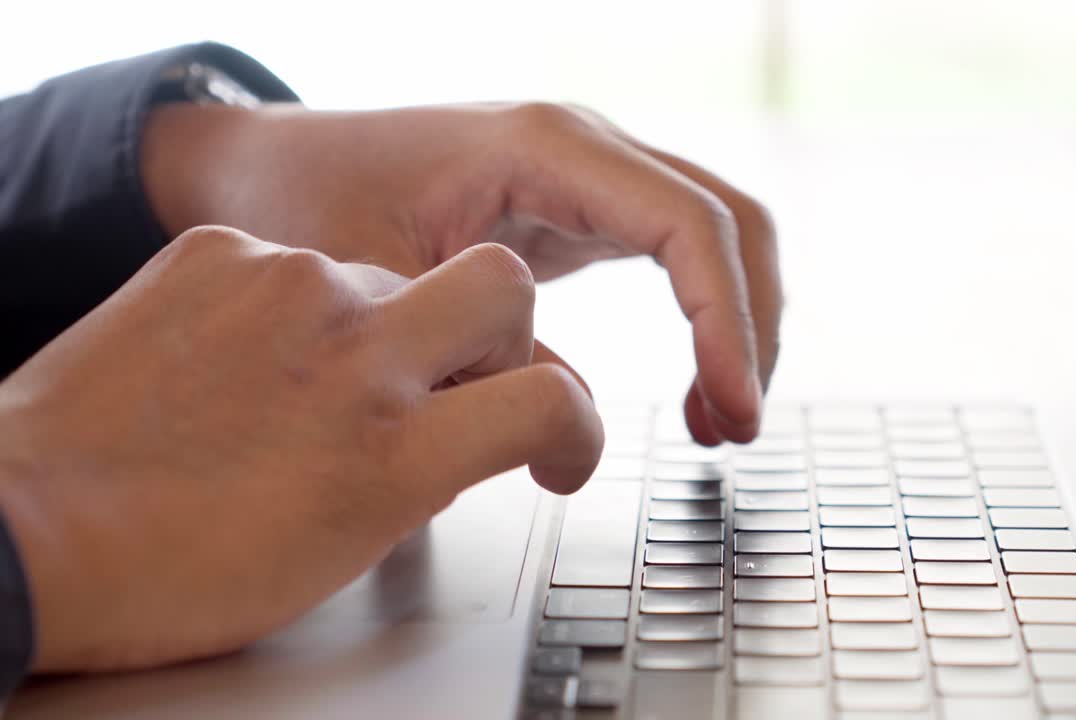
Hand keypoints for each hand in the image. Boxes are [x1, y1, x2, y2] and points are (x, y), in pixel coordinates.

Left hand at [0, 227, 601, 671]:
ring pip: (394, 276)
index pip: (551, 399)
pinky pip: (301, 260)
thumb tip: (464, 430)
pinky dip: (293, 308)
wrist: (20, 527)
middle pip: (502, 287)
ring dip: (381, 325)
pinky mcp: (220, 251)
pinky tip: (243, 357)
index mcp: (391, 453)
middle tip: (459, 375)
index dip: (574, 424)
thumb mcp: (342, 549)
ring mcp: (285, 286)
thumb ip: (427, 472)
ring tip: (308, 384)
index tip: (554, 439)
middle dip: (501, 333)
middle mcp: (353, 352)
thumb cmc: (173, 569)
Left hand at [141, 101, 781, 443]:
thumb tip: (569, 427)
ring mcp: (590, 175)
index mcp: (545, 147)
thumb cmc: (308, 201)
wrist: (271, 169)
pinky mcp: (582, 210)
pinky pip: (681, 257)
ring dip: (738, 327)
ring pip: (718, 238)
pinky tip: (692, 389)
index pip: (688, 224)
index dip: (726, 321)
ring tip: (717, 421)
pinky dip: (706, 323)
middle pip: (731, 222)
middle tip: (733, 426)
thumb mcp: (382, 283)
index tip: (731, 406)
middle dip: (750, 327)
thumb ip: (480, 354)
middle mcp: (585, 148)